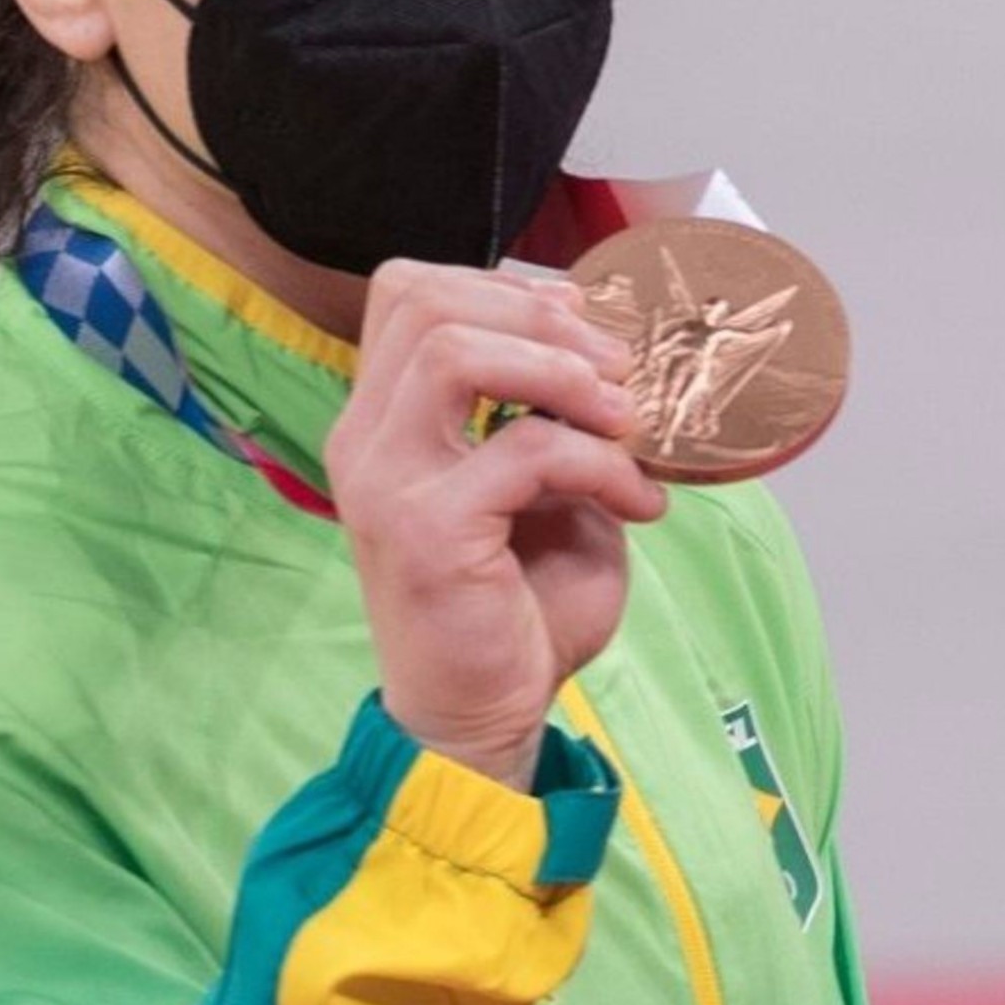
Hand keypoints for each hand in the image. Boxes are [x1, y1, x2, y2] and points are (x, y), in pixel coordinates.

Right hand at [324, 261, 666, 790]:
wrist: (484, 719)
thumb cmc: (513, 608)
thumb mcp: (537, 487)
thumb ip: (551, 416)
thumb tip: (613, 351)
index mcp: (382, 419)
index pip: (405, 292)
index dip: (498, 285)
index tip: (577, 323)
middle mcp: (365, 439)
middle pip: (424, 302)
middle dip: (540, 316)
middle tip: (618, 367)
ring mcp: (384, 480)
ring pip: (454, 352)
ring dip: (561, 371)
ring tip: (626, 417)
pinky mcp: (425, 528)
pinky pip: (523, 450)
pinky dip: (600, 462)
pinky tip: (638, 501)